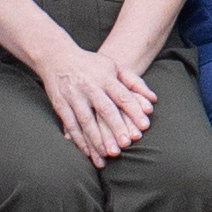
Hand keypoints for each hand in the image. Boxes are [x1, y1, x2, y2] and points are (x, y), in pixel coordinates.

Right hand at [39, 44, 156, 166]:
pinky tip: (87, 152)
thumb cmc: (92, 65)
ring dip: (97, 139)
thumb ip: (135, 83)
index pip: (123, 96)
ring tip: (107, 155)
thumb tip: (154, 100)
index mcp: (106, 77)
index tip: (144, 127)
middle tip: (125, 145)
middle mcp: (90, 87)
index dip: (134, 111)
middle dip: (116, 128)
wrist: (57, 57)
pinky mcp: (61, 105)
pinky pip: (71, 125)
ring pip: (86, 121)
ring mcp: (74, 96)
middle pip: (105, 110)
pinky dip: (79, 140)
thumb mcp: (114, 67)